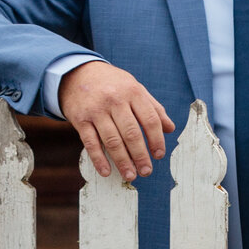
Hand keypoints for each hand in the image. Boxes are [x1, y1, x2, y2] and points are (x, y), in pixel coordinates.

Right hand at [58, 61, 174, 181]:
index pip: (150, 120)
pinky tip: (106, 171)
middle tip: (146, 171)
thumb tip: (170, 129)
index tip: (159, 155)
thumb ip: (153, 108)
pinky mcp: (80, 119)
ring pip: (112, 140)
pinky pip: (91, 143)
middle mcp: (115, 100)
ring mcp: (96, 110)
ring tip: (130, 176)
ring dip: (122, 161)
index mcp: (133, 92)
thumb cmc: (113, 84)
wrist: (77, 73)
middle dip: (140, 156)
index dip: (156, 140)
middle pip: (131, 133)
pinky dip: (99, 159)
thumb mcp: (135, 88)